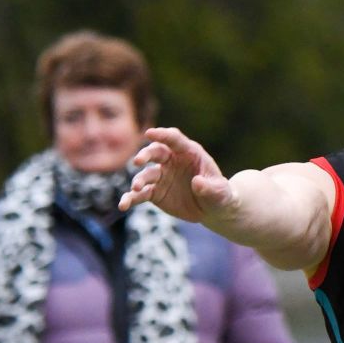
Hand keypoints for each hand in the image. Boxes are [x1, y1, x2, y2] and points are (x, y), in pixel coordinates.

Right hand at [119, 127, 234, 224]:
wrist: (212, 209)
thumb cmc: (219, 194)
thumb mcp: (220, 192)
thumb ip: (210, 187)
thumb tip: (197, 183)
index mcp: (189, 152)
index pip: (174, 139)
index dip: (162, 135)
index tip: (150, 133)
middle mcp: (171, 161)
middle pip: (155, 152)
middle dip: (145, 155)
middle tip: (138, 162)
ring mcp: (161, 176)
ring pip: (146, 175)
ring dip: (139, 180)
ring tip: (136, 188)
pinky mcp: (155, 192)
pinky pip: (140, 194)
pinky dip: (131, 199)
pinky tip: (123, 205)